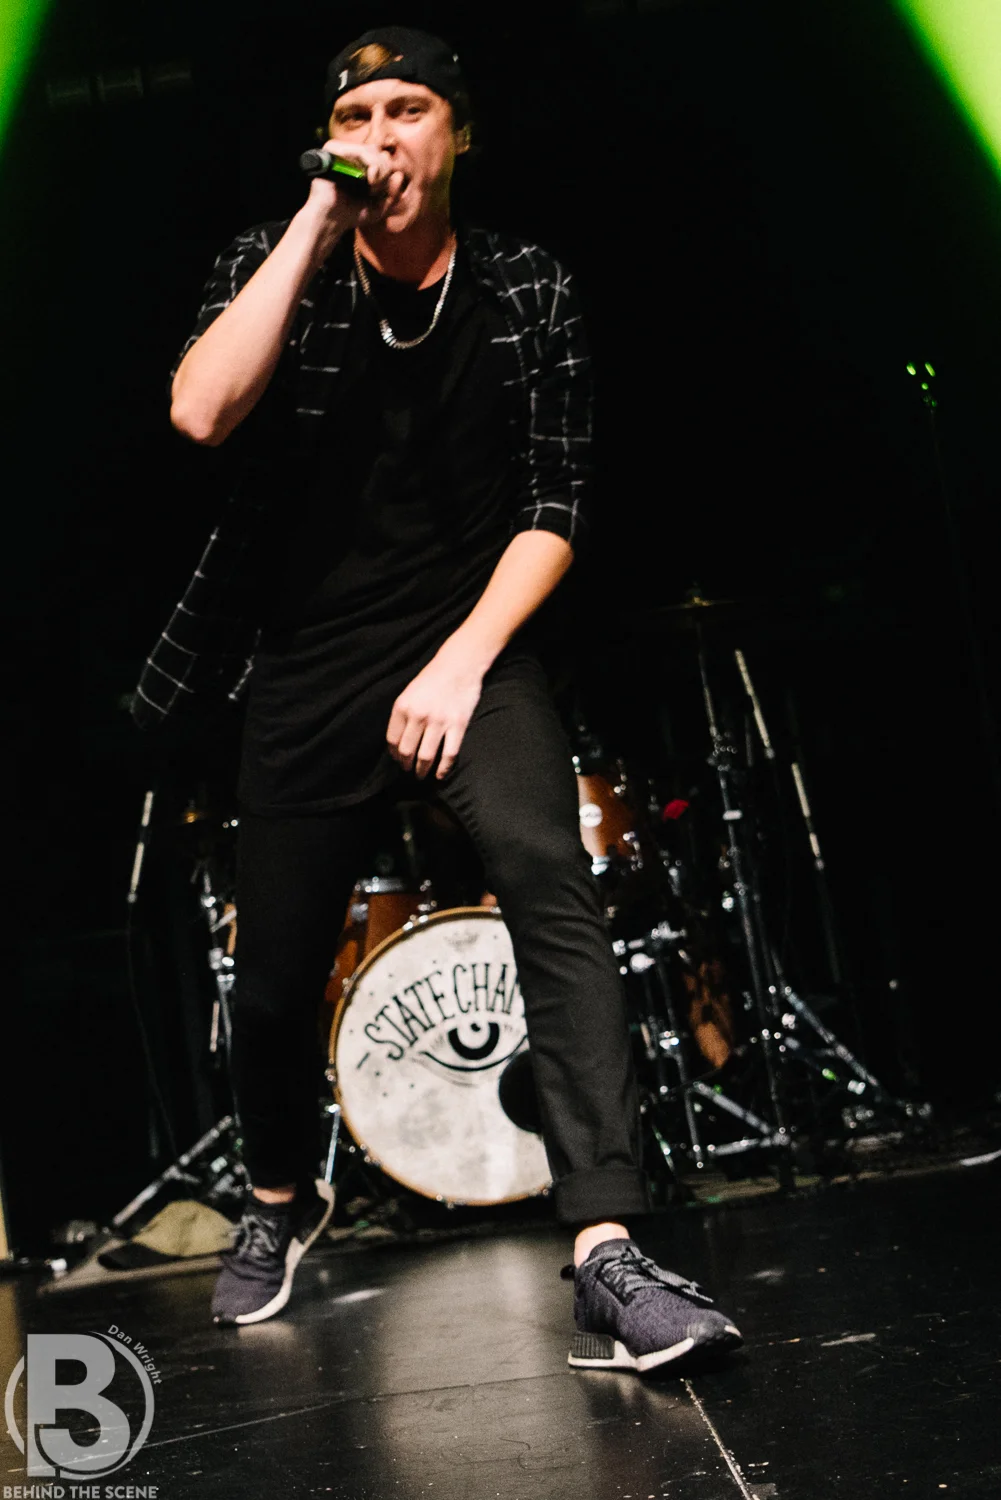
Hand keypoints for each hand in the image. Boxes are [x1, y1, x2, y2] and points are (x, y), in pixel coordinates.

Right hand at [305, 138, 406, 230]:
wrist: (331, 220)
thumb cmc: (353, 214)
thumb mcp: (380, 207)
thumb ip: (393, 194)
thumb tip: (399, 175)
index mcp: (360, 165)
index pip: (381, 157)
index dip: (387, 172)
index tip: (382, 192)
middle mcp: (350, 155)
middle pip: (378, 152)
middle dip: (385, 171)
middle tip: (376, 191)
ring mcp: (340, 151)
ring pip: (371, 150)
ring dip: (379, 169)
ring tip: (372, 188)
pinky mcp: (332, 149)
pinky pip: (358, 149)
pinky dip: (369, 163)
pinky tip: (369, 180)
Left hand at [386, 639, 487, 780]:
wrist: (459, 665)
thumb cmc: (432, 678)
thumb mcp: (409, 692)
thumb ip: (402, 714)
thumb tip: (397, 742)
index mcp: (403, 706)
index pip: (392, 740)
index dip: (394, 754)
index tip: (398, 759)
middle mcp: (418, 715)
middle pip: (407, 751)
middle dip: (406, 765)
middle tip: (408, 770)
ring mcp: (439, 721)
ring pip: (425, 756)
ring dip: (421, 770)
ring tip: (421, 775)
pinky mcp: (458, 725)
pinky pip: (448, 754)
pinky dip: (443, 769)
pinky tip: (440, 775)